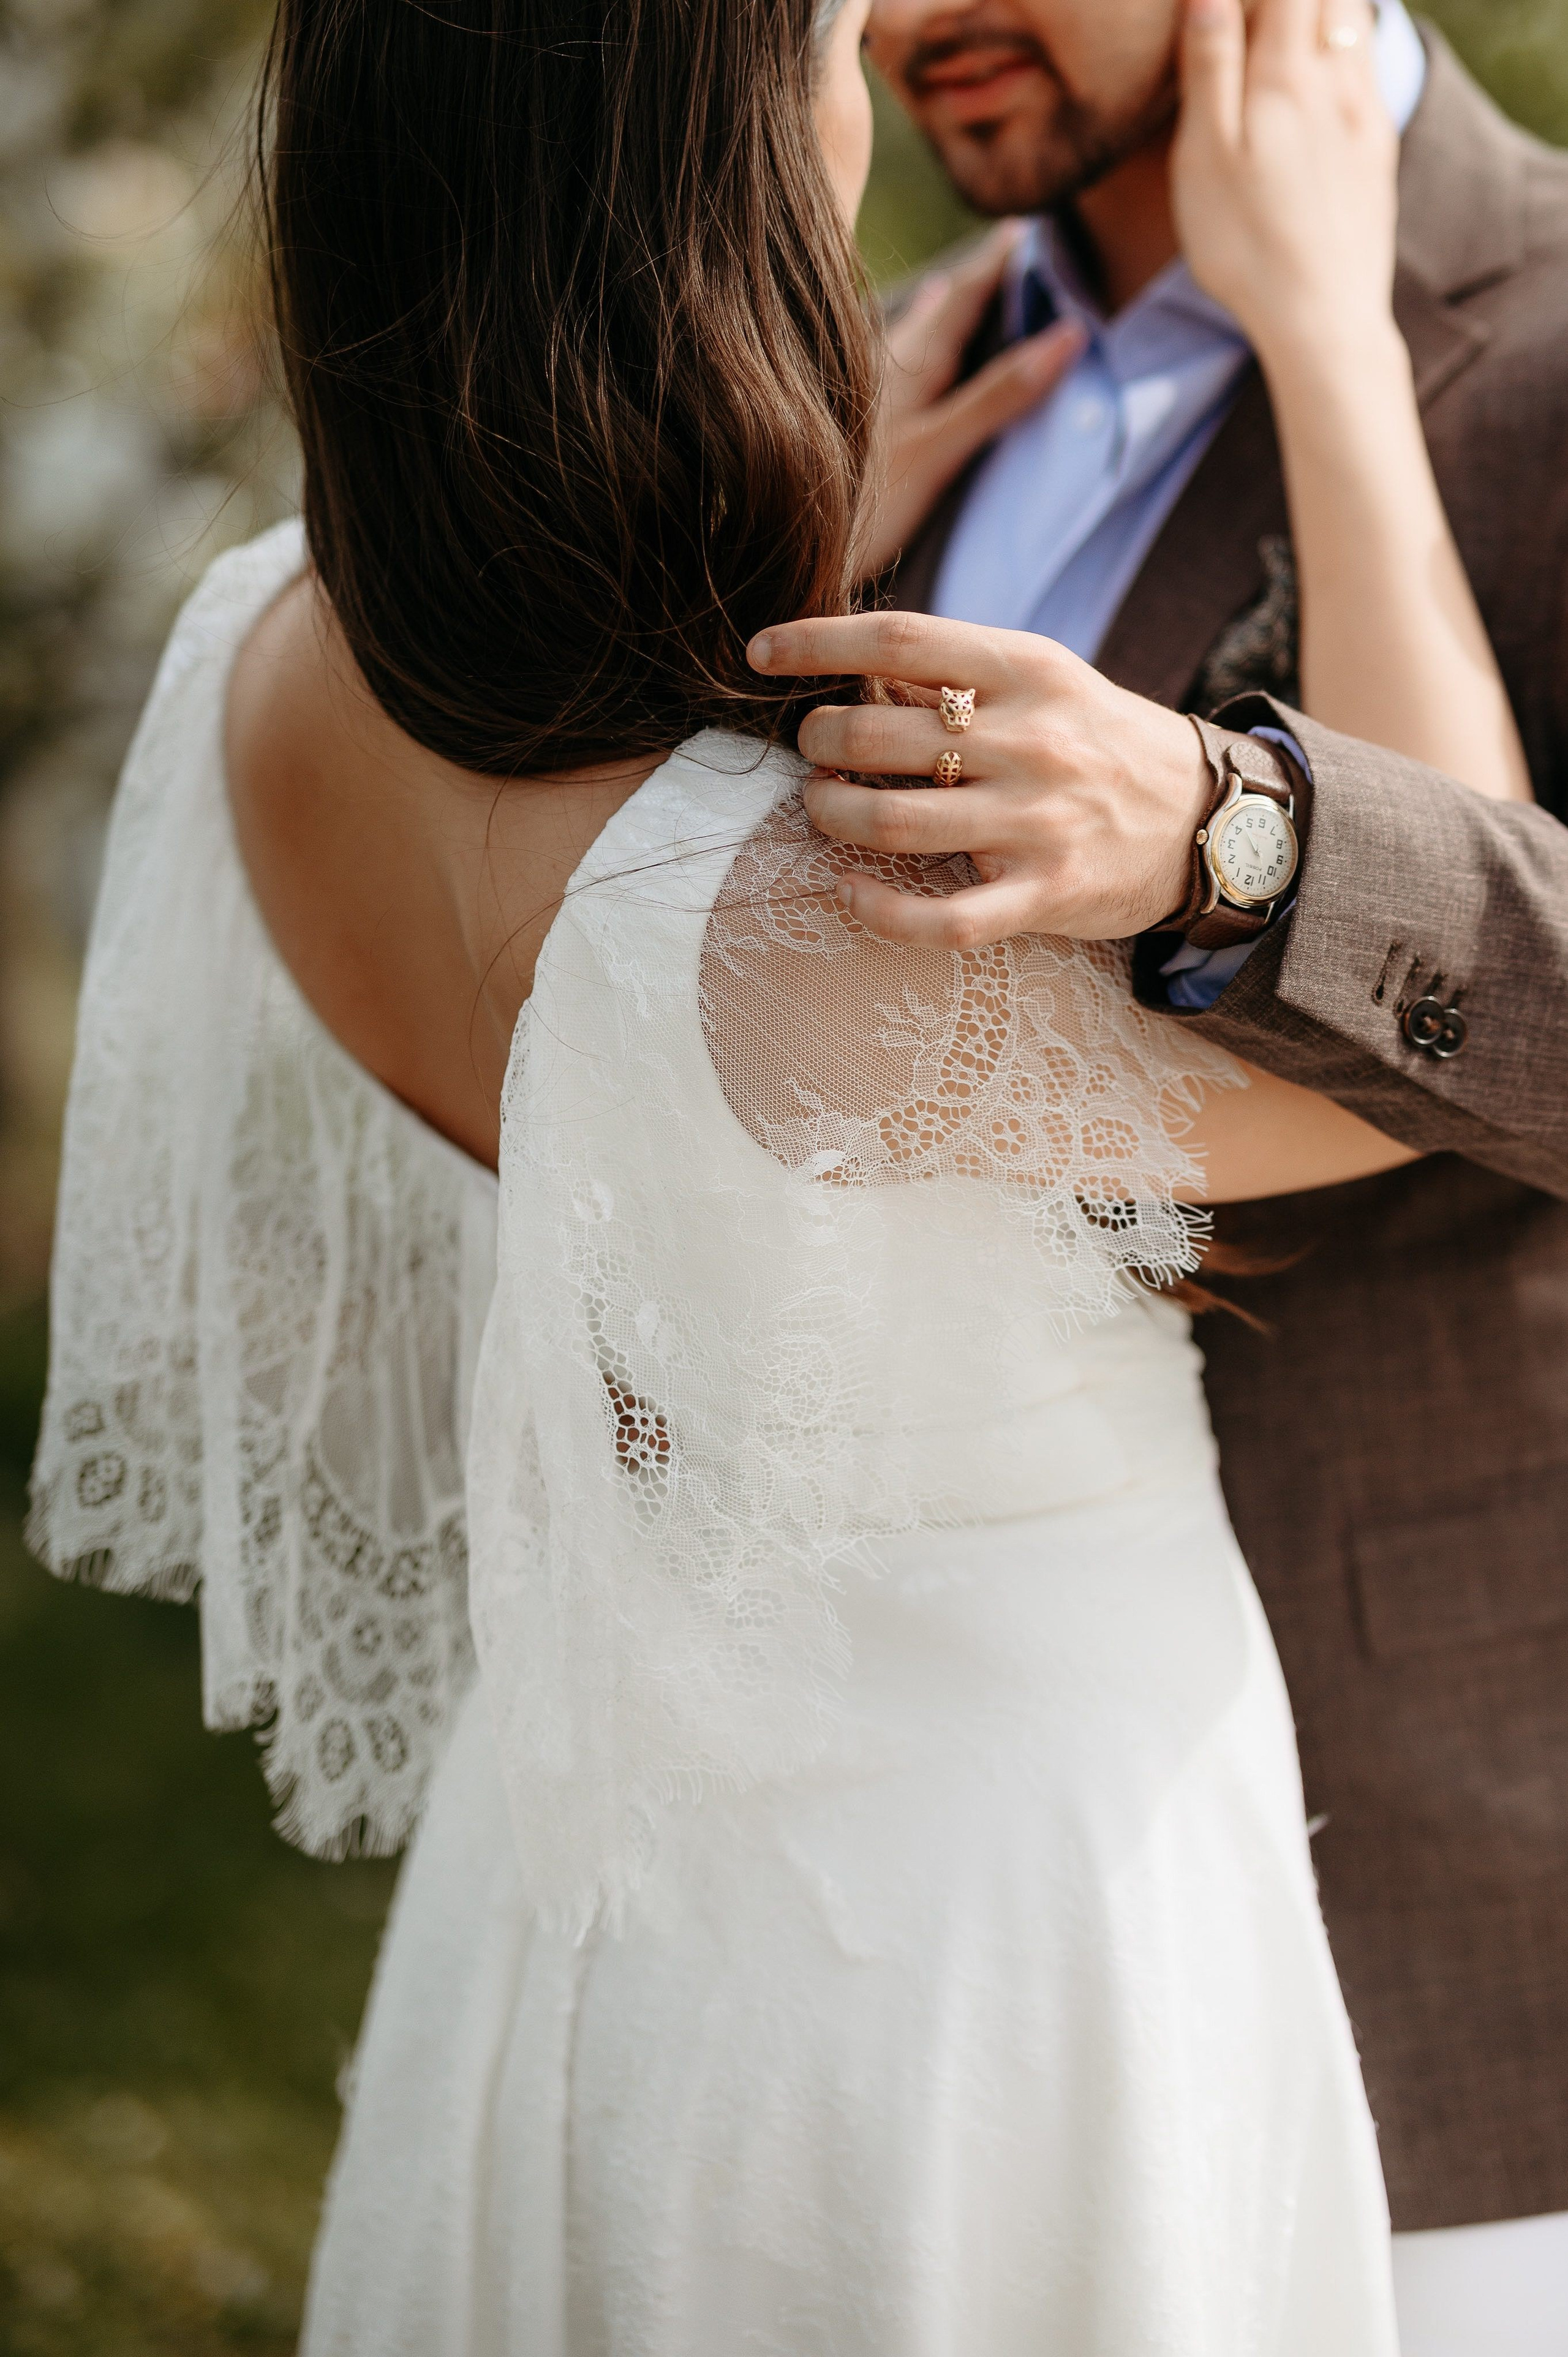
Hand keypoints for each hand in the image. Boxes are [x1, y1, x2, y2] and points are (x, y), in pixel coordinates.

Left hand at [746, 610, 1217, 946]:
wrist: (1206, 817)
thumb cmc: (1098, 740)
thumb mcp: (1044, 680)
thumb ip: (957, 673)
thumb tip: (853, 669)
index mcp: (1027, 670)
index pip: (899, 639)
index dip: (816, 643)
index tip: (761, 651)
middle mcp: (1029, 741)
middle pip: (876, 735)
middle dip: (819, 742)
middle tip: (816, 749)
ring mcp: (1035, 823)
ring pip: (889, 822)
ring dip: (830, 814)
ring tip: (825, 806)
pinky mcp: (1042, 895)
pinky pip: (938, 919)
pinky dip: (875, 910)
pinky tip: (848, 891)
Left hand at [862, 226, 1084, 578]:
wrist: (775, 545)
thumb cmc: (859, 508)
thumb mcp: (936, 453)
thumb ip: (996, 397)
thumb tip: (1065, 337)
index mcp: (912, 363)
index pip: (966, 293)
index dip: (1001, 261)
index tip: (1031, 227)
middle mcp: (884, 364)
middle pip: (941, 308)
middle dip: (977, 279)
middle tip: (1011, 248)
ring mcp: (860, 390)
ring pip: (912, 335)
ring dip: (941, 310)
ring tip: (957, 284)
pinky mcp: (843, 419)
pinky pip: (889, 367)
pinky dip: (908, 349)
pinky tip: (895, 348)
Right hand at [1171, 0, 1398, 376]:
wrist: (1322, 319)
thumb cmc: (1247, 245)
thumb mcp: (1207, 156)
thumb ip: (1210, 68)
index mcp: (1286, 76)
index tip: (1225, 8)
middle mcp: (1337, 82)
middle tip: (1261, 15)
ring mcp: (1365, 115)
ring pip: (1355, 24)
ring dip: (1326, 10)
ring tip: (1289, 22)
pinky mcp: (1379, 151)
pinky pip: (1368, 71)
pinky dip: (1347, 46)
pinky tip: (1326, 67)